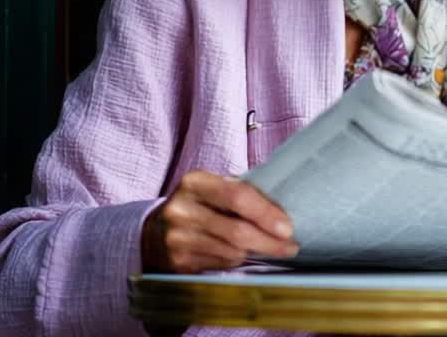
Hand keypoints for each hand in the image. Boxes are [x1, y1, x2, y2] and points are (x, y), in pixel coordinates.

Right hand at [141, 169, 298, 273]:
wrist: (155, 231)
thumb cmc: (200, 204)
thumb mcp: (214, 188)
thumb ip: (243, 192)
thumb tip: (284, 206)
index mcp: (195, 182)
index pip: (237, 197)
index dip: (266, 214)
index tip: (288, 228)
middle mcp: (182, 209)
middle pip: (237, 231)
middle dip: (270, 242)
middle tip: (291, 247)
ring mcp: (177, 238)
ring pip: (232, 252)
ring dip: (257, 253)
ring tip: (271, 248)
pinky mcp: (178, 262)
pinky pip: (221, 264)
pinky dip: (237, 261)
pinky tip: (242, 254)